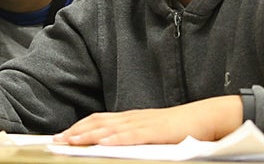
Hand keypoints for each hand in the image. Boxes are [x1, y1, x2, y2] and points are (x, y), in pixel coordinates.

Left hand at [54, 95, 242, 145]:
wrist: (207, 118)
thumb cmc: (181, 129)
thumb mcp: (152, 134)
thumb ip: (134, 138)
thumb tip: (112, 146)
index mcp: (131, 118)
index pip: (98, 120)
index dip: (79, 127)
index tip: (62, 135)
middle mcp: (133, 118)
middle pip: (98, 122)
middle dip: (75, 131)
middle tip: (56, 140)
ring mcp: (144, 123)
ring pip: (110, 128)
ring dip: (88, 134)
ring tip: (70, 141)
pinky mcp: (157, 131)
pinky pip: (133, 135)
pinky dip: (116, 139)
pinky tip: (103, 143)